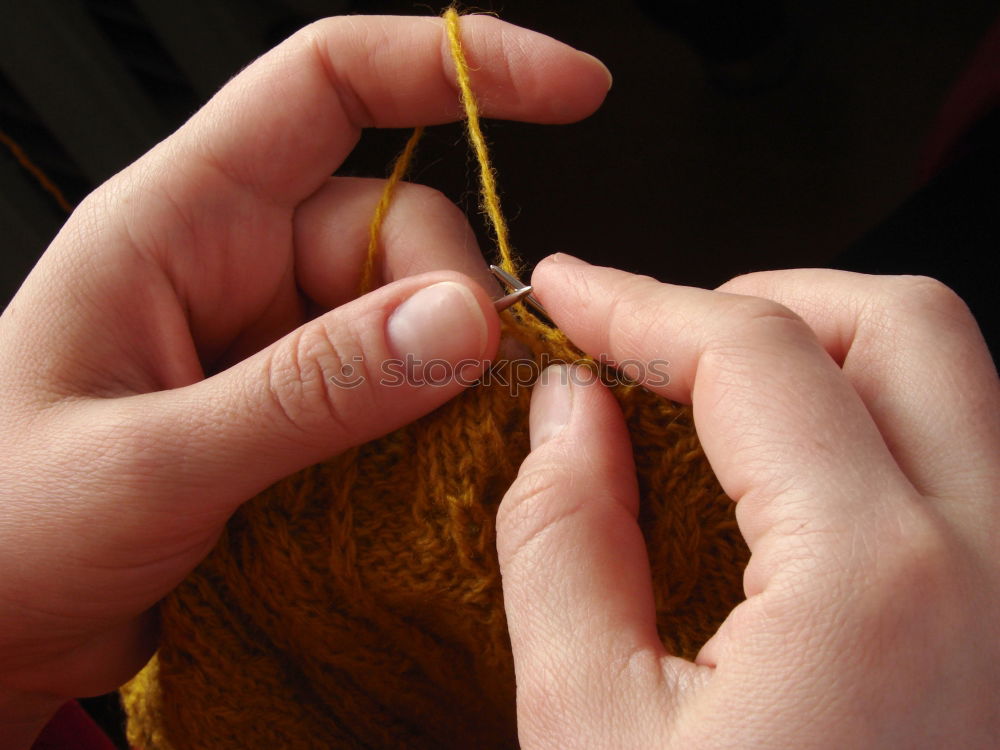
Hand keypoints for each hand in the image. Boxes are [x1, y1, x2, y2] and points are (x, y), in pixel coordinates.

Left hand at [0, 16, 610, 744]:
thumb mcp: (147, 461)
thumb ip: (305, 392)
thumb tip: (456, 323)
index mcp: (179, 220)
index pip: (329, 84)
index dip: (455, 66)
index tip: (567, 91)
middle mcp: (237, 263)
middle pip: (399, 227)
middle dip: (446, 306)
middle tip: (441, 401)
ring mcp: (274, 338)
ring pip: (412, 316)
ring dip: (437, 382)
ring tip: (407, 465)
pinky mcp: (299, 407)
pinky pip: (397, 387)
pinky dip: (425, 428)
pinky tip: (408, 482)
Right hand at [500, 254, 999, 747]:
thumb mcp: (591, 731)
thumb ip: (563, 543)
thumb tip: (567, 410)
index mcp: (878, 587)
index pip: (756, 355)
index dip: (637, 302)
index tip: (569, 293)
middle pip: (906, 327)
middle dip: (762, 304)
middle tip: (657, 344)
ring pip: (953, 394)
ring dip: (825, 363)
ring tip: (710, 408)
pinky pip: (964, 481)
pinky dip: (867, 440)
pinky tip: (781, 492)